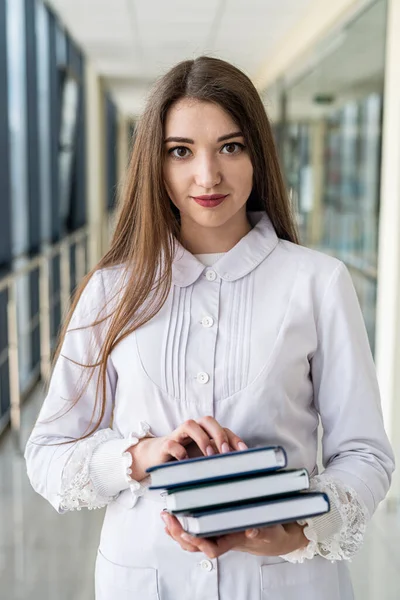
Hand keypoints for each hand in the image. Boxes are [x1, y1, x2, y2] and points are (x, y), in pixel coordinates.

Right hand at [128, 416, 247, 481]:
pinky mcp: (165, 444)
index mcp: (205, 431)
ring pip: (190, 424)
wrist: (157, 456)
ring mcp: (178, 434)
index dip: (234, 438)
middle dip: (219, 434)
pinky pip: (172, 443)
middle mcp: (193, 428)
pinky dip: (180, 451)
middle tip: (225, 451)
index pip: (223, 428)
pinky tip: (185, 462)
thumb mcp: (204, 458)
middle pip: (208, 420)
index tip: (243, 451)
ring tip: (209, 455)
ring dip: (202, 438)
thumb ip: (218, 458)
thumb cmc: (185, 456)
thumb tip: (240, 469)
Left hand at [161, 513, 308, 558]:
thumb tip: (252, 531)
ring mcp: (217, 535)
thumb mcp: (270, 532)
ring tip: (166, 516)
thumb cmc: (270, 534)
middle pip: (195, 544)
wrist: (273, 538)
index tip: (186, 532)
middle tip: (168, 517)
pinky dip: (182, 525)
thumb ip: (262, 531)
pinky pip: (195, 531)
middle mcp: (221, 540)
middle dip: (179, 533)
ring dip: (177, 529)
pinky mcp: (216, 527)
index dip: (197, 541)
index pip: (210, 547)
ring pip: (192, 539)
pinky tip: (173, 519)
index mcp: (232, 541)